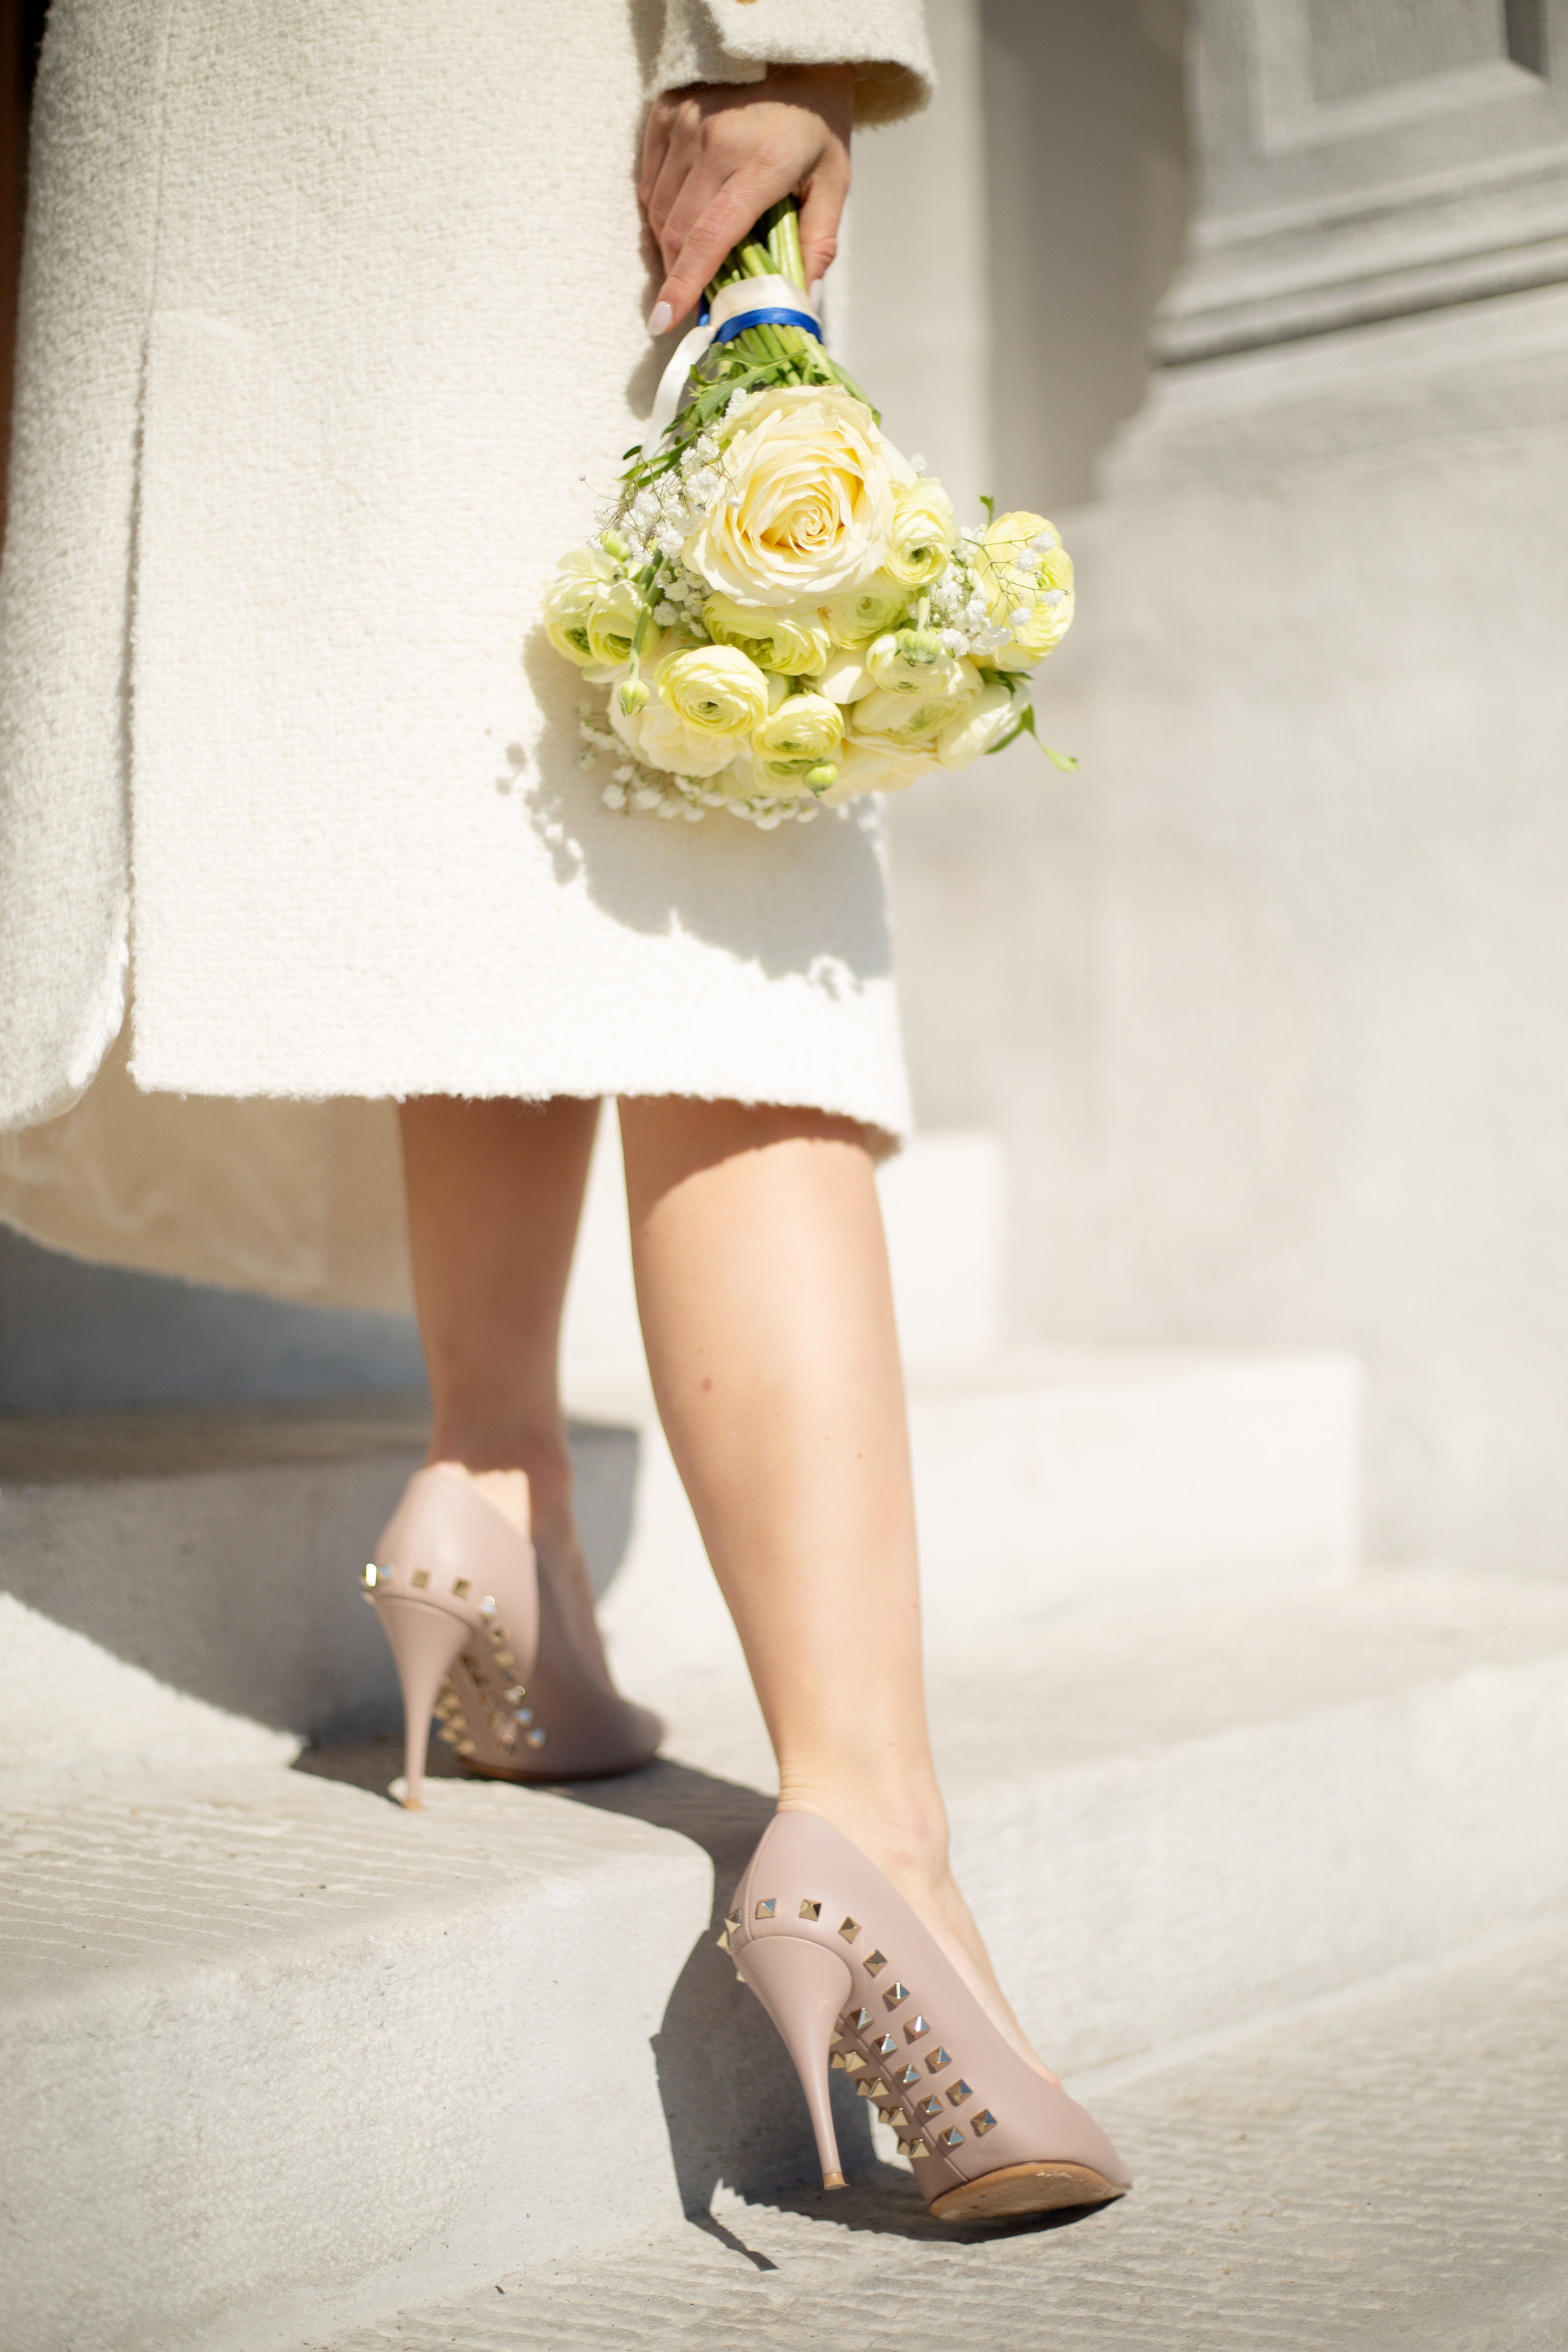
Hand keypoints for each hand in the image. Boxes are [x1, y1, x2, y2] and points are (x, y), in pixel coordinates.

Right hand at [639, 65, 853, 333]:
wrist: (794, 47)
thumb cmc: (817, 119)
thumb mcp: (833, 179)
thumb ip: (818, 241)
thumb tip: (803, 302)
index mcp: (760, 164)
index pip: (709, 237)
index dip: (684, 284)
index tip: (665, 321)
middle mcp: (715, 141)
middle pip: (676, 231)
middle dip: (677, 275)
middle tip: (685, 301)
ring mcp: (685, 122)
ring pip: (656, 209)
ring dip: (667, 245)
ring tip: (688, 261)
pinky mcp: (665, 111)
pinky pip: (649, 179)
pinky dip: (658, 210)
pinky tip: (680, 220)